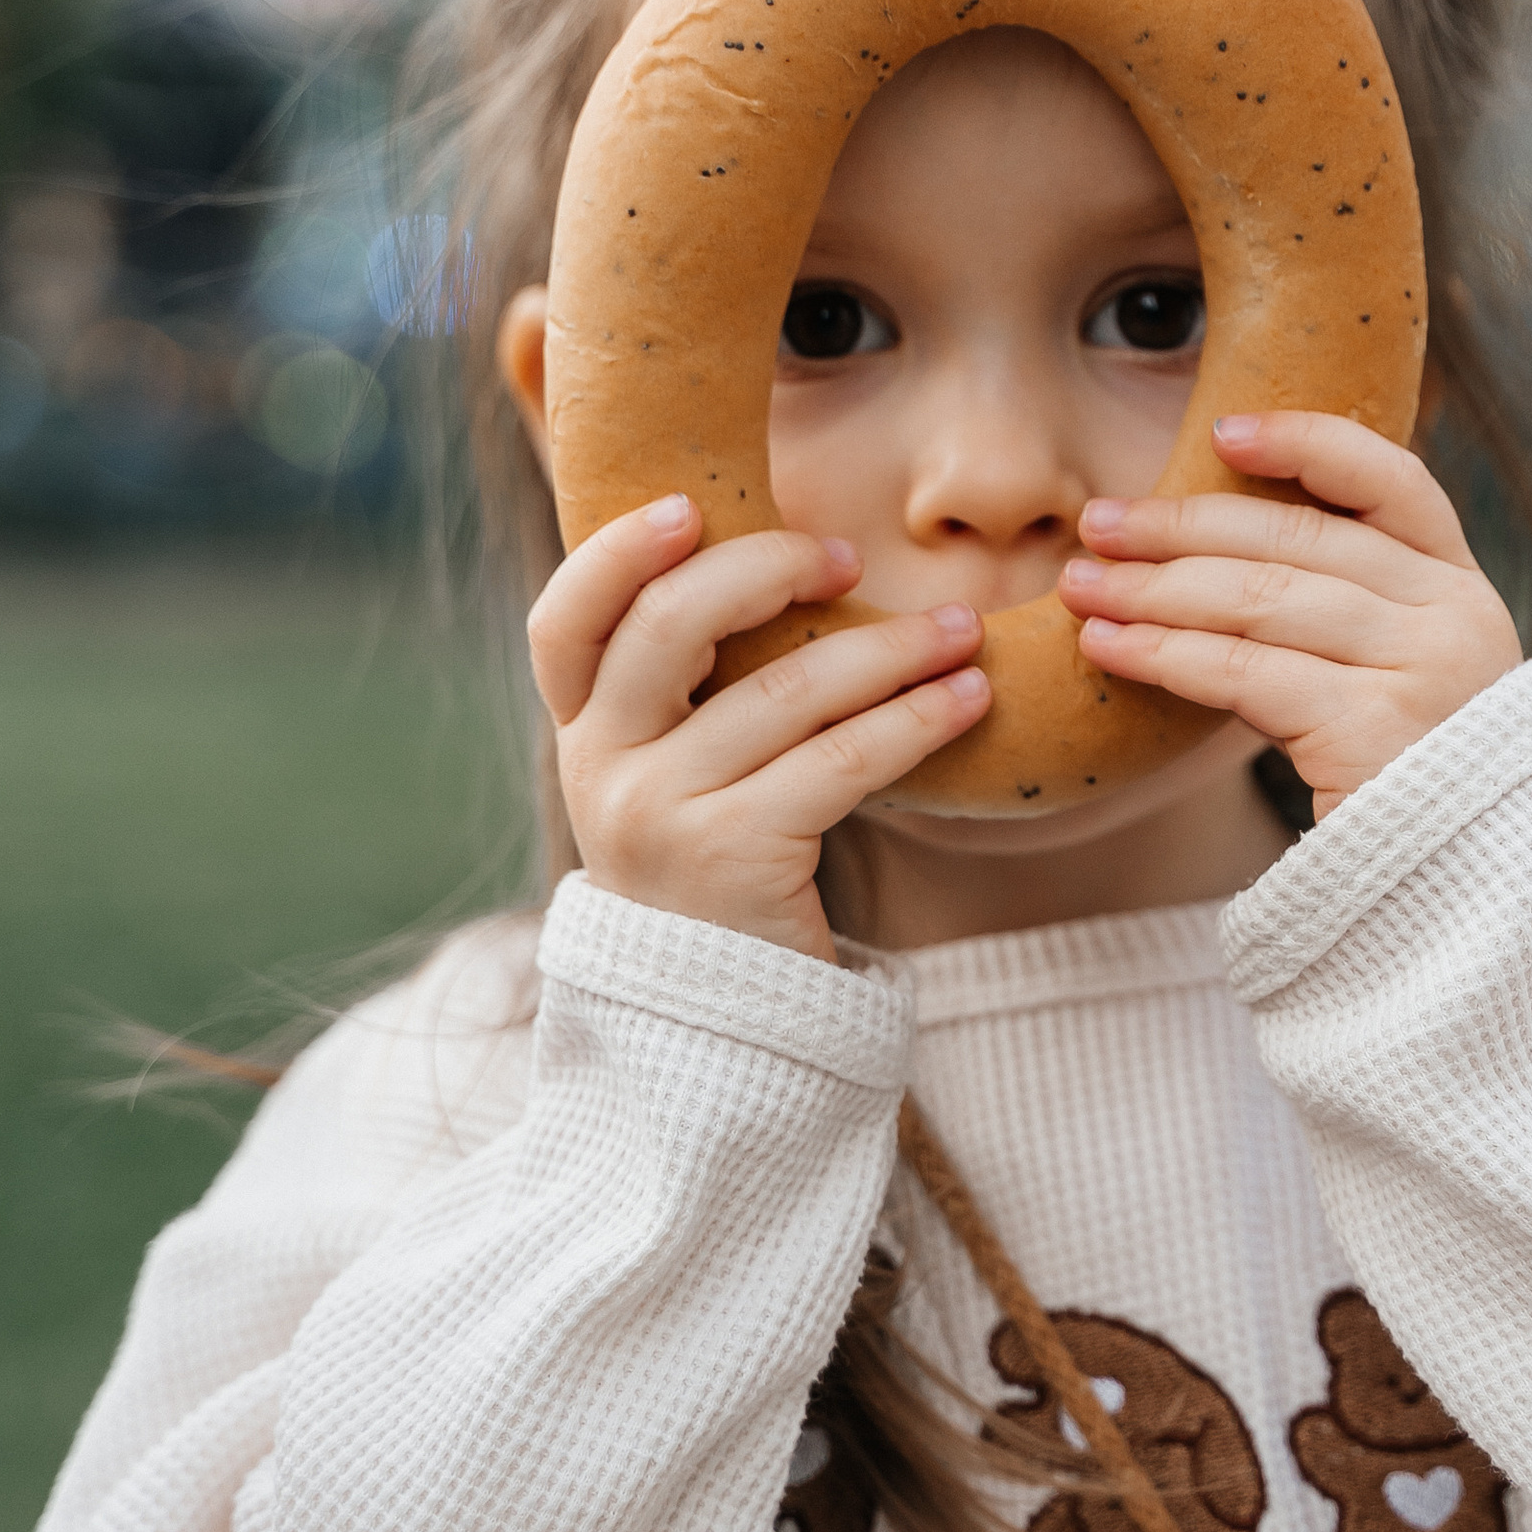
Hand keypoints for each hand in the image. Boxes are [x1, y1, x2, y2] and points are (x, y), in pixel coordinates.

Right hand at [526, 499, 988, 960]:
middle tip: (847, 557)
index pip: (563, 622)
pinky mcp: (737, 858)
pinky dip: (916, 719)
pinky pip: (842, 760)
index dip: (614, 553)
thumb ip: (685, 693)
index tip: (687, 506)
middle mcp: (602, 771)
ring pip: (784, 690)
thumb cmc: (717, 871)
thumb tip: (760, 562)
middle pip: (666, 627)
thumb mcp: (671, 779)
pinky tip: (969, 700)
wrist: (721, 1025)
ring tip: (962, 629)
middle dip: (766, 569)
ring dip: (889, 648)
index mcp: (581, 736)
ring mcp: (661, 816)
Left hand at [1056, 412, 1521, 819]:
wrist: (1466, 896)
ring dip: (1155, 589)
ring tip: (1083, 587)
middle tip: (1097, 525)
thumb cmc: (1407, 781)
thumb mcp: (1400, 675)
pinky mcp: (1376, 733)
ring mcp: (1422, 672)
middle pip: (1300, 541)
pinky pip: (1247, 674)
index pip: (1393, 481)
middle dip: (1184, 527)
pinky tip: (1113, 648)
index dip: (1307, 442)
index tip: (1222, 432)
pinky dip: (1167, 654)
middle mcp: (1455, 617)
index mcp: (1461, 587)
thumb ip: (1346, 608)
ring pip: (1262, 602)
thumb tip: (1207, 551)